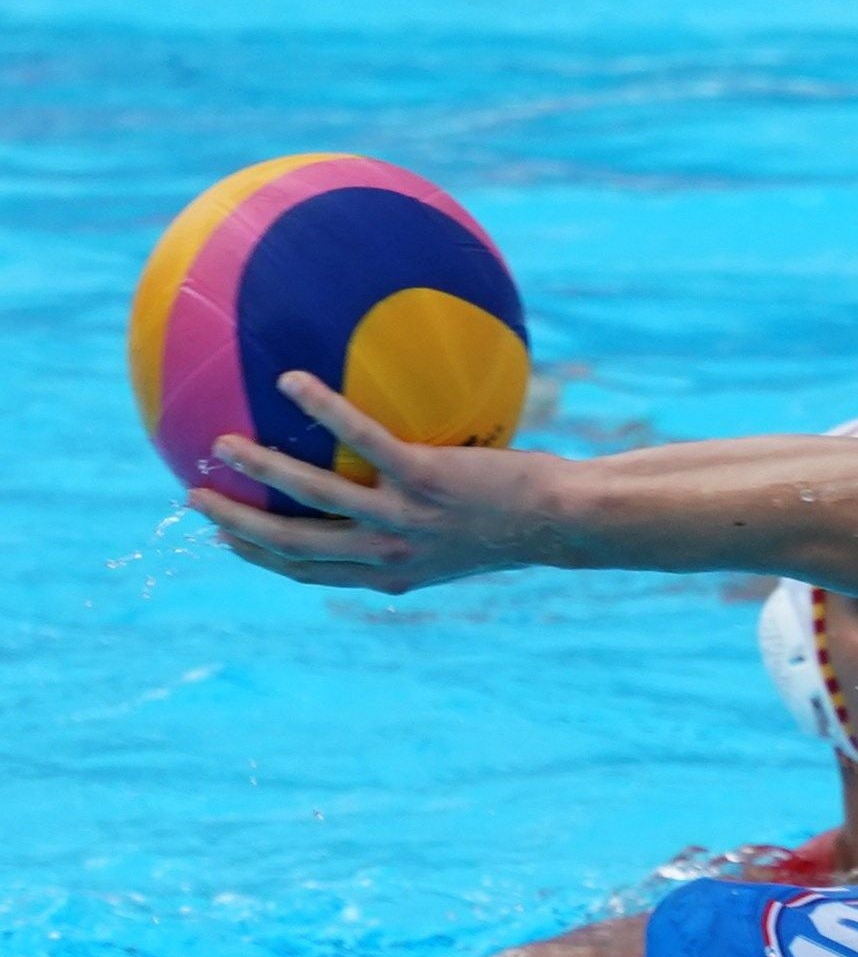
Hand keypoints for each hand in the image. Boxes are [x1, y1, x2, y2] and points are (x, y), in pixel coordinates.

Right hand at [190, 371, 577, 595]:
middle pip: (293, 547)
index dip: (261, 560)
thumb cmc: (511, 521)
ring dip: (261, 469)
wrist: (564, 521)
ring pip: (313, 497)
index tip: (226, 542)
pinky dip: (323, 410)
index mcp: (390, 574)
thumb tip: (383, 496)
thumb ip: (410, 528)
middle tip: (194, 496)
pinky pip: (362, 440)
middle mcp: (390, 555)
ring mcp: (406, 519)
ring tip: (221, 441)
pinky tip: (293, 382)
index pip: (309, 575)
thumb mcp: (453, 539)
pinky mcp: (427, 479)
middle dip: (238, 526)